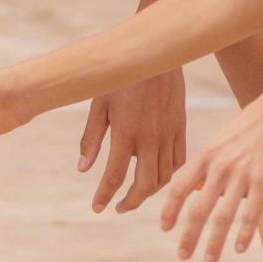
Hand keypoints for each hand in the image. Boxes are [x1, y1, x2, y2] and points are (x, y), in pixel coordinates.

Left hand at [79, 68, 184, 213]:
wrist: (154, 54)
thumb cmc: (120, 78)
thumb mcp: (99, 104)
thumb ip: (91, 138)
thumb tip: (82, 169)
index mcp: (126, 133)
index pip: (114, 177)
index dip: (104, 196)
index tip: (97, 208)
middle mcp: (149, 139)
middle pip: (143, 186)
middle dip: (130, 203)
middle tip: (119, 207)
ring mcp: (168, 134)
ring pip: (163, 177)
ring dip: (149, 192)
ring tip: (135, 194)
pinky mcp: (180, 127)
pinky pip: (179, 161)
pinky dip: (169, 174)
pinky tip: (158, 174)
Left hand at [160, 89, 262, 261]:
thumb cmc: (252, 123)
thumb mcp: (221, 139)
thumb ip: (207, 165)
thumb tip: (194, 189)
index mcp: (207, 154)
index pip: (179, 187)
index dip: (170, 210)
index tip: (164, 228)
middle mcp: (219, 166)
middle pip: (197, 209)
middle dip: (188, 235)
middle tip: (182, 255)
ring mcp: (241, 174)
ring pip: (222, 216)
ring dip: (213, 242)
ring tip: (208, 260)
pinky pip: (251, 214)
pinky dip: (244, 234)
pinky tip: (240, 249)